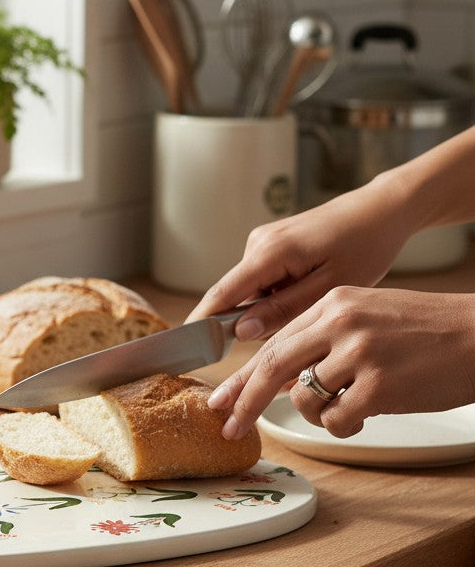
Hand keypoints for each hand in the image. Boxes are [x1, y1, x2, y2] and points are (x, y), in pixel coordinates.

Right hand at [187, 180, 414, 341]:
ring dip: (266, 311)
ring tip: (306, 318)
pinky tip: (306, 300)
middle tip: (270, 356)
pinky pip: (262, 280)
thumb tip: (241, 331)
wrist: (381, 210)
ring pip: (250, 291)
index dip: (201, 324)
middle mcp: (257, 243)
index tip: (185, 350)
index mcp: (270, 252)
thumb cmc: (365, 246)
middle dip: (242, 326)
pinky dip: (275, 297)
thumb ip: (283, 309)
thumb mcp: (330, 286)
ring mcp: (262, 241)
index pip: (221, 295)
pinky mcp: (271, 244)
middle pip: (234, 296)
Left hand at [209, 287, 474, 438]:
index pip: (274, 341)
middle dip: (245, 399)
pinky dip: (343, 427)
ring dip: (316, 415)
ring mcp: (360, 353)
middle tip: (228, 425)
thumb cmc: (429, 331)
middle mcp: (341, 322)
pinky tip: (364, 418)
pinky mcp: (381, 385)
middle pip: (272, 366)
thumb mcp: (368, 318)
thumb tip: (282, 381)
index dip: (242, 374)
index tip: (221, 398)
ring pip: (305, 398)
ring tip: (345, 409)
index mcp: (333, 303)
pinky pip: (337, 419)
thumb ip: (323, 341)